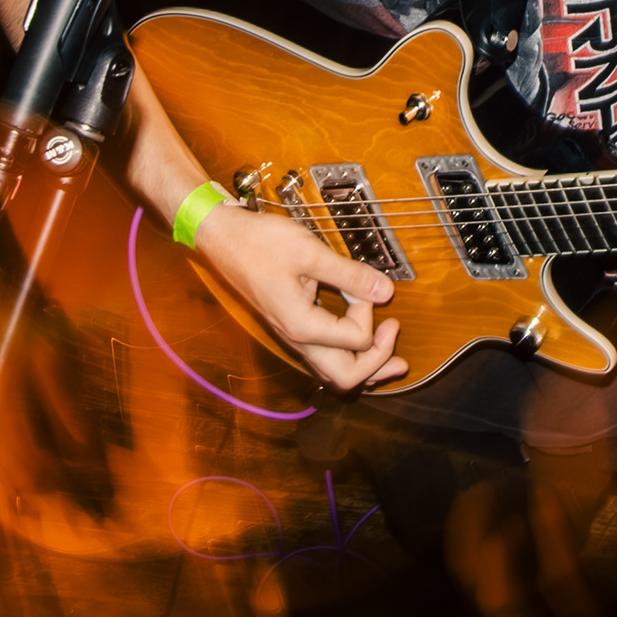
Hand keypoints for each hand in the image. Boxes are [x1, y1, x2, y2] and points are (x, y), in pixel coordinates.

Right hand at [184, 201, 408, 390]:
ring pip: (334, 373)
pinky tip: (362, 344)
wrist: (222, 238)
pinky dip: (349, 356)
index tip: (362, 285)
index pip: (356, 339)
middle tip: (394, 332)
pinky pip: (325, 356)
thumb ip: (350, 275)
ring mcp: (293, 336)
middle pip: (346, 378)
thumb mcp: (311, 252)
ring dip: (367, 368)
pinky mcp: (292, 327)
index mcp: (302, 326)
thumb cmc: (259, 243)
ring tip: (394, 360)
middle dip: (378, 363)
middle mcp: (297, 340)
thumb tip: (385, 291)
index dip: (368, 311)